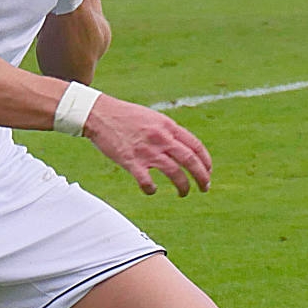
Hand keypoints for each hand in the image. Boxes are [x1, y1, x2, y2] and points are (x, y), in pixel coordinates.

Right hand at [82, 94, 211, 195]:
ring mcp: (147, 150)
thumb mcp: (153, 118)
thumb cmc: (126, 116)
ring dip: (183, 187)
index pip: (195, 146)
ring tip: (184, 193)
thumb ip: (168, 131)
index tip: (208, 171)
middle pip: (190, 161)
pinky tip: (152, 190)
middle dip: (202, 177)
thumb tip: (183, 146)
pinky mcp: (131, 161)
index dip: (206, 161)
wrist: (99, 114)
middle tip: (205, 188)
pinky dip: (152, 189)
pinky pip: (147, 182)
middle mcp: (161, 138)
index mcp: (168, 126)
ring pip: (175, 173)